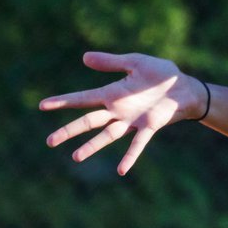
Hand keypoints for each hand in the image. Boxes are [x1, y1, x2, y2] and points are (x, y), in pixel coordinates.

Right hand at [39, 51, 203, 175]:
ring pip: (107, 135)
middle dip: (69, 130)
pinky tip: (121, 170)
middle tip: (49, 141)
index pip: (82, 99)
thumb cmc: (161, 75)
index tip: (42, 105)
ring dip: (92, 146)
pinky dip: (130, 156)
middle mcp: (118, 110)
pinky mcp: (149, 126)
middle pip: (88, 122)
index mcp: (113, 93)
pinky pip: (138, 144)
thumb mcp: (135, 62)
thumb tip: (84, 57)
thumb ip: (111, 62)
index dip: (63, 101)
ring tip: (75, 157)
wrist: (185, 87)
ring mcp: (132, 120)